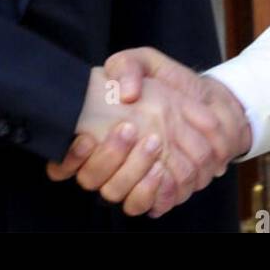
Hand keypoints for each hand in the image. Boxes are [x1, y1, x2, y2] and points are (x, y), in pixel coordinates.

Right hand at [47, 48, 251, 216]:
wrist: (207, 104)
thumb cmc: (167, 84)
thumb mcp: (145, 63)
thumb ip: (127, 67)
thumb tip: (124, 94)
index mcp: (93, 135)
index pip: (62, 163)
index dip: (69, 158)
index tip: (87, 137)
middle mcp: (106, 164)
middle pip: (91, 179)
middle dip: (108, 156)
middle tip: (131, 130)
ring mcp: (129, 181)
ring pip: (115, 193)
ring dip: (131, 173)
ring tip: (154, 145)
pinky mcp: (154, 194)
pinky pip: (145, 206)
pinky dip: (152, 192)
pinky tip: (162, 170)